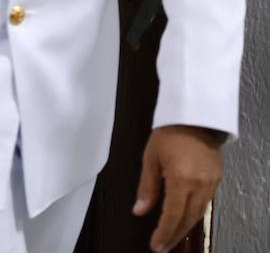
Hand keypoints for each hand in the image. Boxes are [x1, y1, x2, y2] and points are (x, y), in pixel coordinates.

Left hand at [133, 125, 224, 251]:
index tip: (155, 245)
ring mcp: (211, 183)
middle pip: (187, 218)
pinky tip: (184, 219)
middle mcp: (199, 185)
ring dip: (184, 227)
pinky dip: (194, 214)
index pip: (172, 214)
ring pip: (198, 213)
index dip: (164, 232)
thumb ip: (147, 187)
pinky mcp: (217, 179)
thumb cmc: (168, 134)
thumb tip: (139, 211)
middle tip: (162, 246)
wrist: (195, 117)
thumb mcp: (150, 158)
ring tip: (171, 237)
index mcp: (181, 179)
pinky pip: (205, 203)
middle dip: (174, 235)